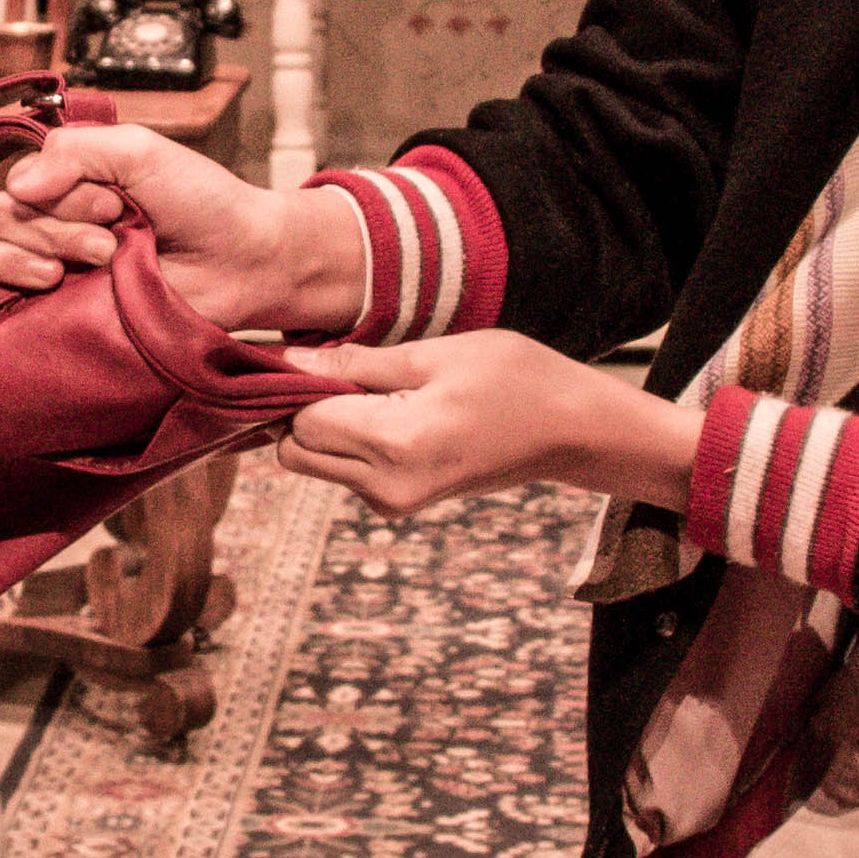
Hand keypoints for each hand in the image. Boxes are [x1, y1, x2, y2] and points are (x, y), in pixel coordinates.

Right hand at [0, 123, 359, 332]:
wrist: (243, 263)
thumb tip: (16, 187)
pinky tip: (48, 283)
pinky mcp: (54, 309)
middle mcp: (51, 219)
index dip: (55, 194)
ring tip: (99, 260)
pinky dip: (7, 279)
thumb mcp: (140, 152)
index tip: (112, 204)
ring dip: (39, 251)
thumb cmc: (201, 202)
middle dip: (51, 227)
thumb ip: (75, 151)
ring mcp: (49, 265)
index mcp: (68, 178)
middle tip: (111, 236)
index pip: (13, 182)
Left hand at [277, 332, 696, 518]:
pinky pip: (344, 472)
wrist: (568, 430)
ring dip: (326, 427)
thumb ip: (359, 363)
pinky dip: (348, 442)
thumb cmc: (512, 379)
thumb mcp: (436, 354)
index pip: (302, 421)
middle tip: (344, 371)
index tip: (317, 355)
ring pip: (314, 464)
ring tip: (376, 390)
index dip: (298, 385)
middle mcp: (386, 485)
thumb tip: (290, 361)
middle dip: (302, 412)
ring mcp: (392, 501)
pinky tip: (389, 412)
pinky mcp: (398, 504)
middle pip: (296, 451)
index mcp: (396, 443)